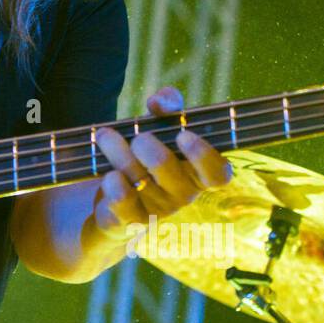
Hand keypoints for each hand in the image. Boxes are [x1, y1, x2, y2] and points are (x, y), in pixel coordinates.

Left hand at [90, 86, 233, 238]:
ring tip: (105, 135)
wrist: (113, 196)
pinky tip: (108, 175)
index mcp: (196, 172)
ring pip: (140, 180)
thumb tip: (161, 101)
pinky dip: (114, 186)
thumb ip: (167, 106)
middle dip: (148, 147)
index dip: (204, 155)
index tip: (183, 135)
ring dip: (119, 153)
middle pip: (168, 168)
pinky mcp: (129, 221)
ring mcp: (156, 210)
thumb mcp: (158, 126)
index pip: (218, 173)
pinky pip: (124, 205)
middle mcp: (181, 193)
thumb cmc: (144, 154)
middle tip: (137, 137)